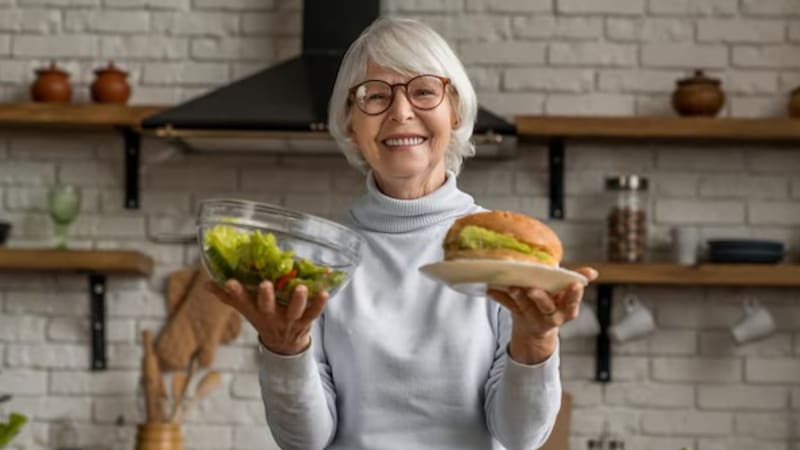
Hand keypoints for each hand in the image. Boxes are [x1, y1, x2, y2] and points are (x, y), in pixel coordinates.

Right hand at [206, 279, 328, 355]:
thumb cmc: (264, 319)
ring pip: (293, 312)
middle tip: (265, 285)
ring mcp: (289, 321)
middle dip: (265, 297)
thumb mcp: (246, 310)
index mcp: (255, 312)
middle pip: (267, 308)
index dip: (235, 293)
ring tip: (300, 288)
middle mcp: (271, 317)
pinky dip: (319, 304)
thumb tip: (207, 282)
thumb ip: (228, 296)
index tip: (231, 282)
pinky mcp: (306, 322)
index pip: (242, 302)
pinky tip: (323, 292)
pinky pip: (314, 314)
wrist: (284, 345)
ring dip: (297, 300)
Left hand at [487, 266, 597, 363]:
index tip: (574, 284)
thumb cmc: (553, 304)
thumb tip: (593, 272)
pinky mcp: (518, 317)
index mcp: (566, 310)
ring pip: (525, 307)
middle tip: (532, 289)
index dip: (574, 295)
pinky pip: (508, 307)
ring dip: (517, 296)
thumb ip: (576, 280)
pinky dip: (499, 297)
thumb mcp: (566, 296)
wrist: (536, 330)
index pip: (572, 302)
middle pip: (546, 308)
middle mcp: (551, 317)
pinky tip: (491, 290)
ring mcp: (533, 318)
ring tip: (511, 286)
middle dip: (540, 298)